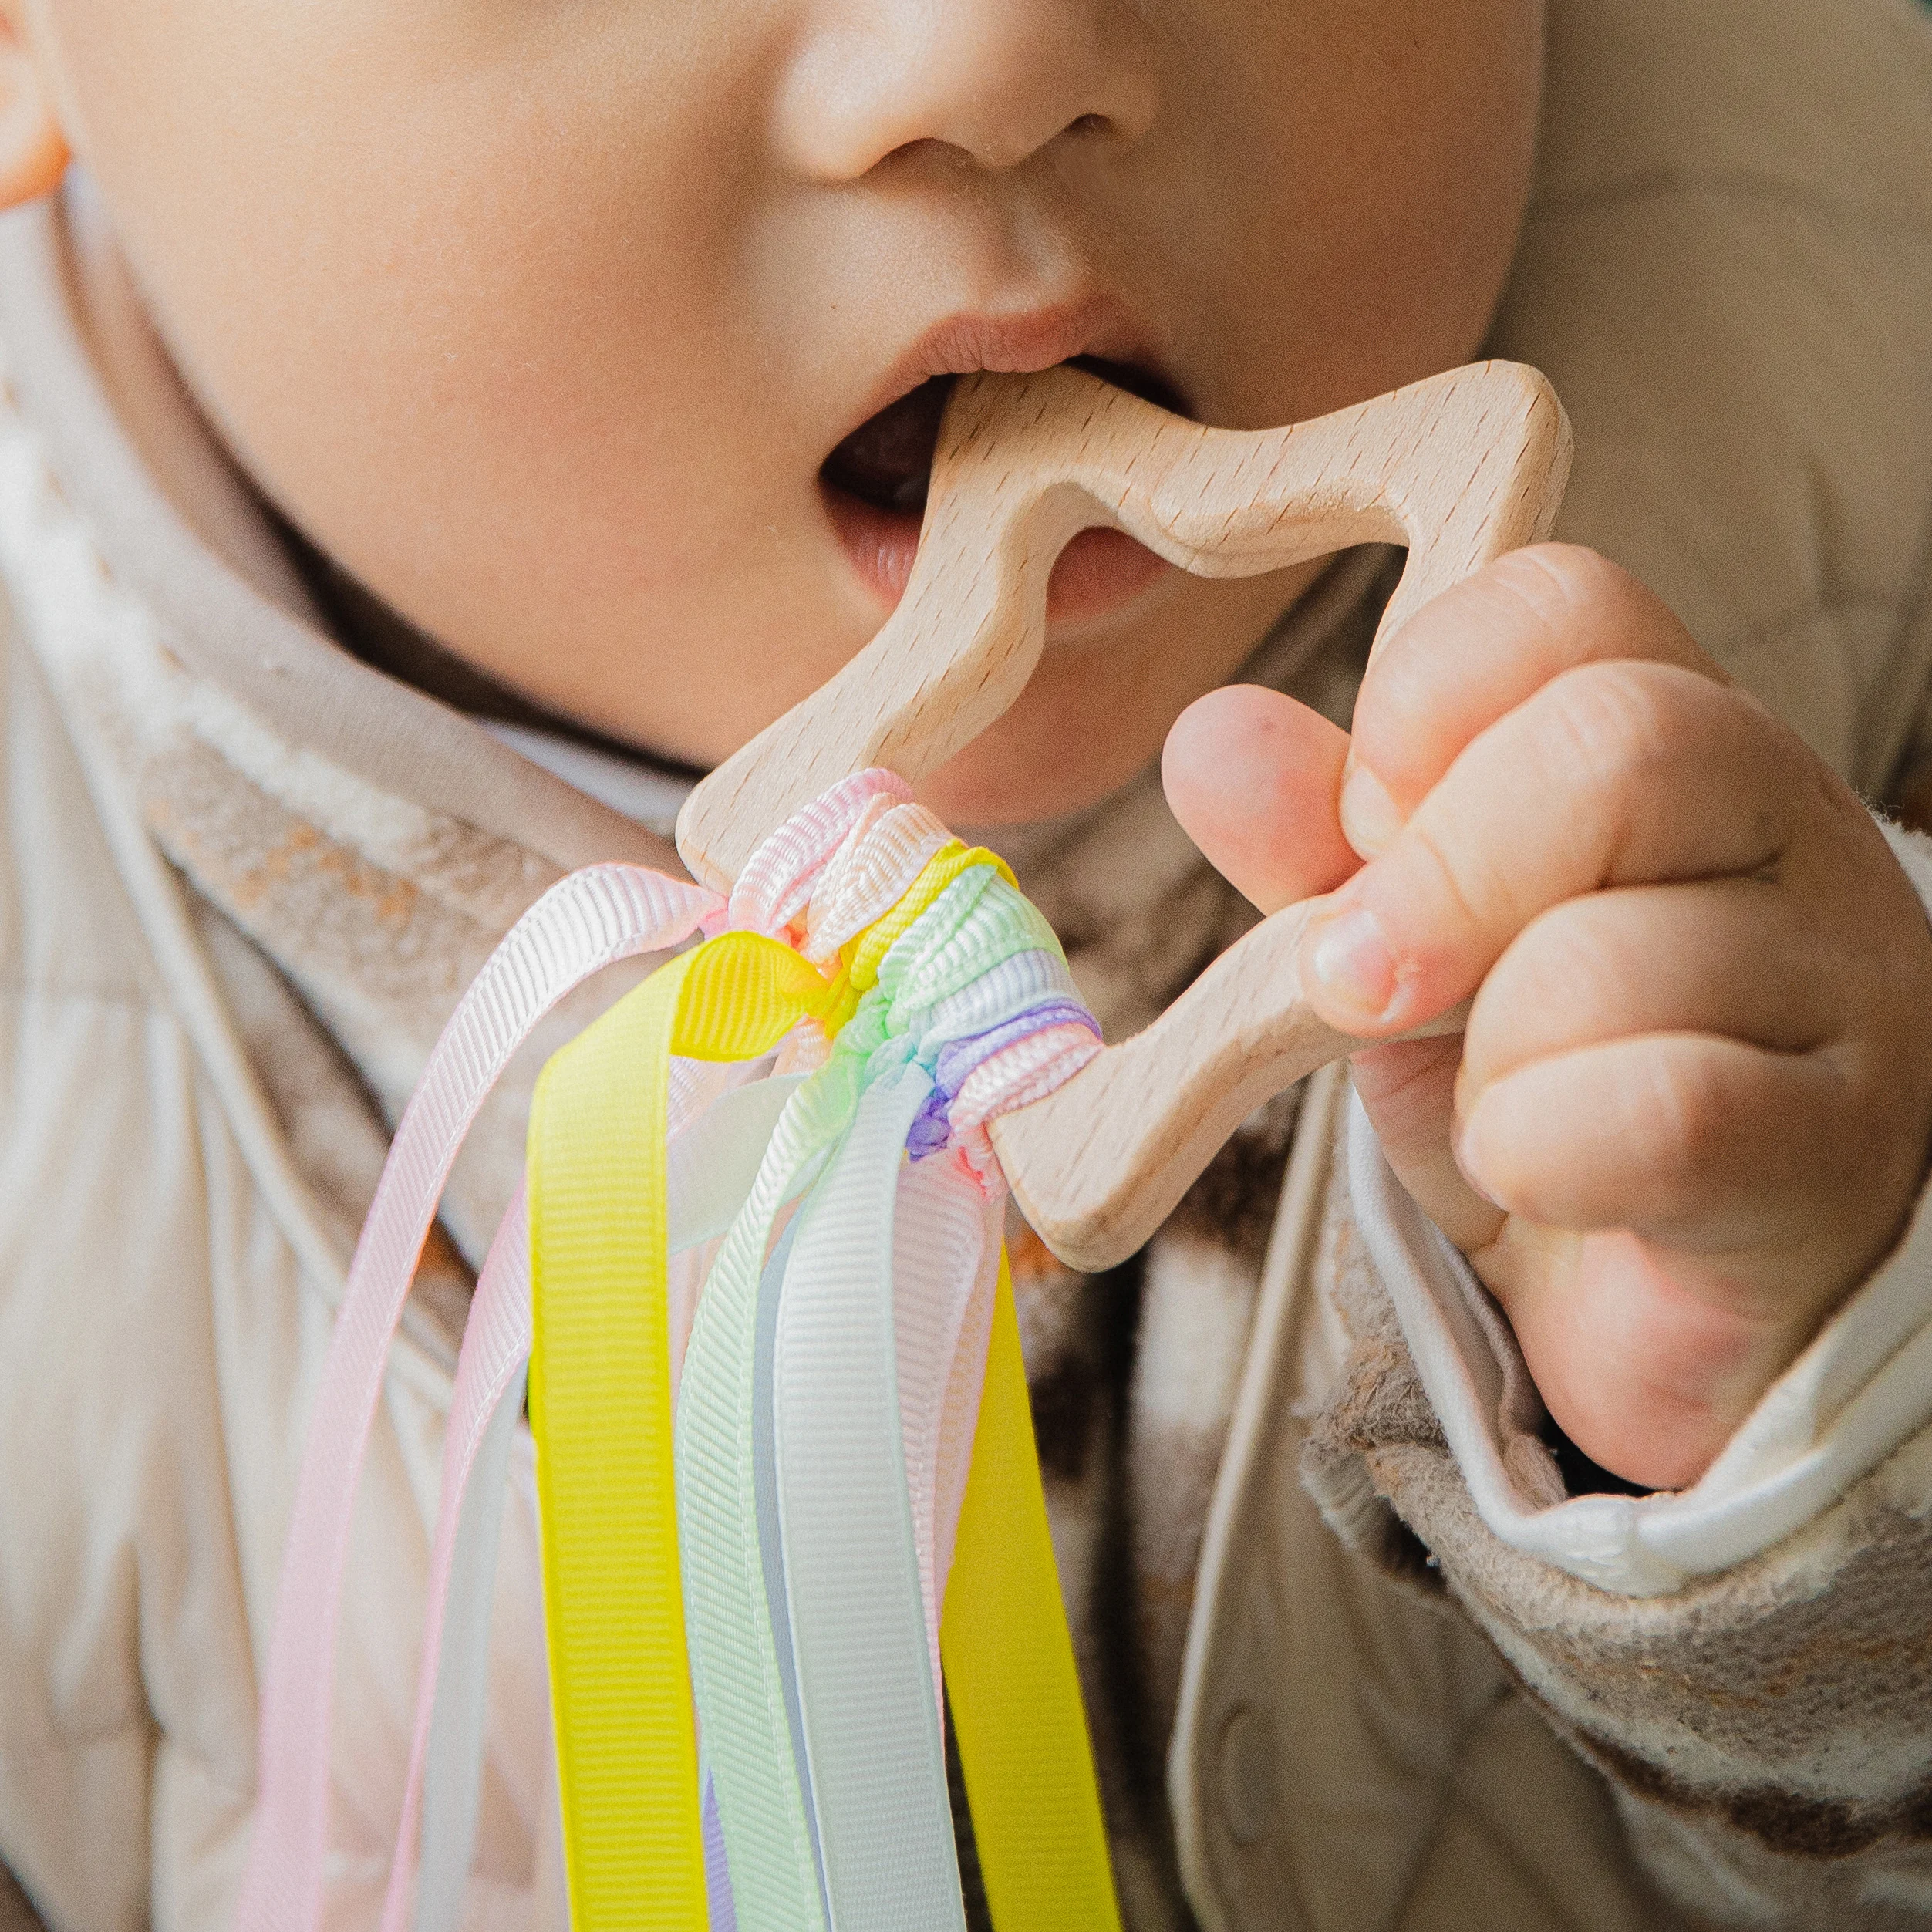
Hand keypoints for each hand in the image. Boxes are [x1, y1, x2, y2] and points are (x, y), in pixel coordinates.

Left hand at [1163, 546, 1931, 1488]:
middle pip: (1621, 742)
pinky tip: (1540, 1175)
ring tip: (1498, 1102)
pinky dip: (1539, 1152)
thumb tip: (1211, 738)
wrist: (1661, 1298)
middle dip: (1435, 876)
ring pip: (1613, 954)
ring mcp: (1843, 983)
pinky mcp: (1835, 1147)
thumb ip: (1317, 847)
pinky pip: (1661, 1111)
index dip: (1420, 706)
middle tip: (1361, 982)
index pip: (1563, 605)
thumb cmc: (1542, 1090)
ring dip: (1484, 1055)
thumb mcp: (1405, 952)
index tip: (1362, 829)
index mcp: (1680, 740)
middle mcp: (1791, 828)